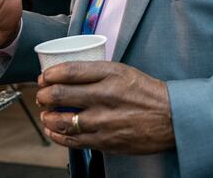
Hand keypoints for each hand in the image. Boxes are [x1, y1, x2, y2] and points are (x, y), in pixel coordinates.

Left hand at [37, 62, 174, 153]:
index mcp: (110, 74)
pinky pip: (72, 139)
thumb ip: (97, 72)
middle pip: (59, 94)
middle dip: (43, 95)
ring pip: (61, 120)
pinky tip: (54, 131)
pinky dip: (57, 135)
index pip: (69, 71)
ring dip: (47, 117)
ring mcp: (103, 120)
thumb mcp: (123, 71)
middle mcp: (104, 96)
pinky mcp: (104, 140)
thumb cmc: (147, 93)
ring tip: (46, 114)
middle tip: (42, 95)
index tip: (44, 77)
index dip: (50, 74)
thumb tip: (68, 74)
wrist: (171, 118)